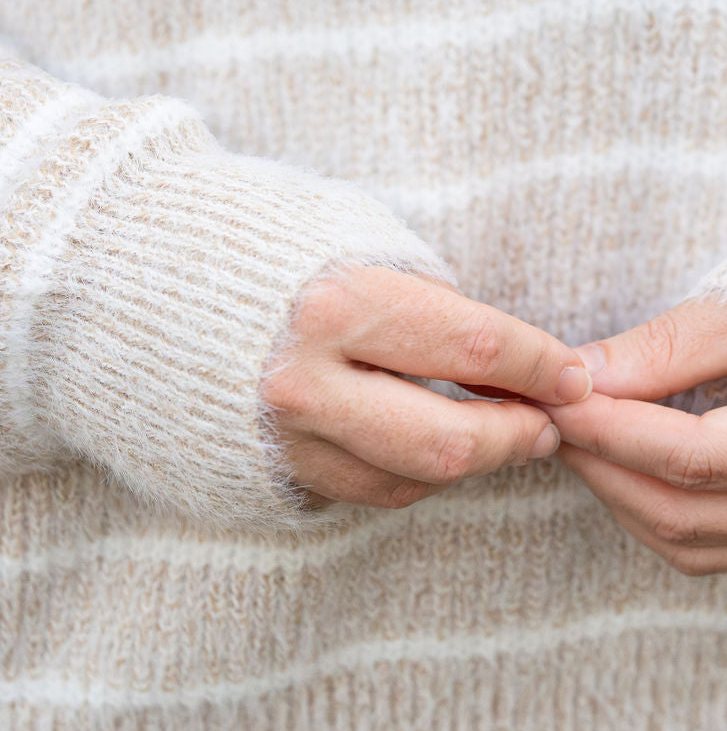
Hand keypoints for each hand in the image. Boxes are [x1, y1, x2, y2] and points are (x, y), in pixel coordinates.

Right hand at [260, 267, 591, 509]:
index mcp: (335, 307)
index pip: (475, 350)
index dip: (541, 365)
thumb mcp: (355, 238)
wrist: (147, 276)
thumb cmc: (267, 243)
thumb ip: (429, 301)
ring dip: (473, 461)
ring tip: (506, 433)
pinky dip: (416, 473)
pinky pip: (366, 491)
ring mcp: (282, 437)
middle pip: (451, 442)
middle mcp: (305, 383)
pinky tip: (436, 442)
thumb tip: (504, 358)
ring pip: (412, 479)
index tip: (576, 373)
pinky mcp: (268, 469)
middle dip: (519, 435)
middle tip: (552, 420)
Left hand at [546, 297, 726, 576]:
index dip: (615, 431)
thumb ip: (669, 349)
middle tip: (548, 415)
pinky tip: (625, 462)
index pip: (698, 458)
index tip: (557, 398)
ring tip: (578, 436)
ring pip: (694, 543)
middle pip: (688, 512)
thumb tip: (582, 378)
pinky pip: (717, 545)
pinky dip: (658, 510)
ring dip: (621, 494)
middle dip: (604, 465)